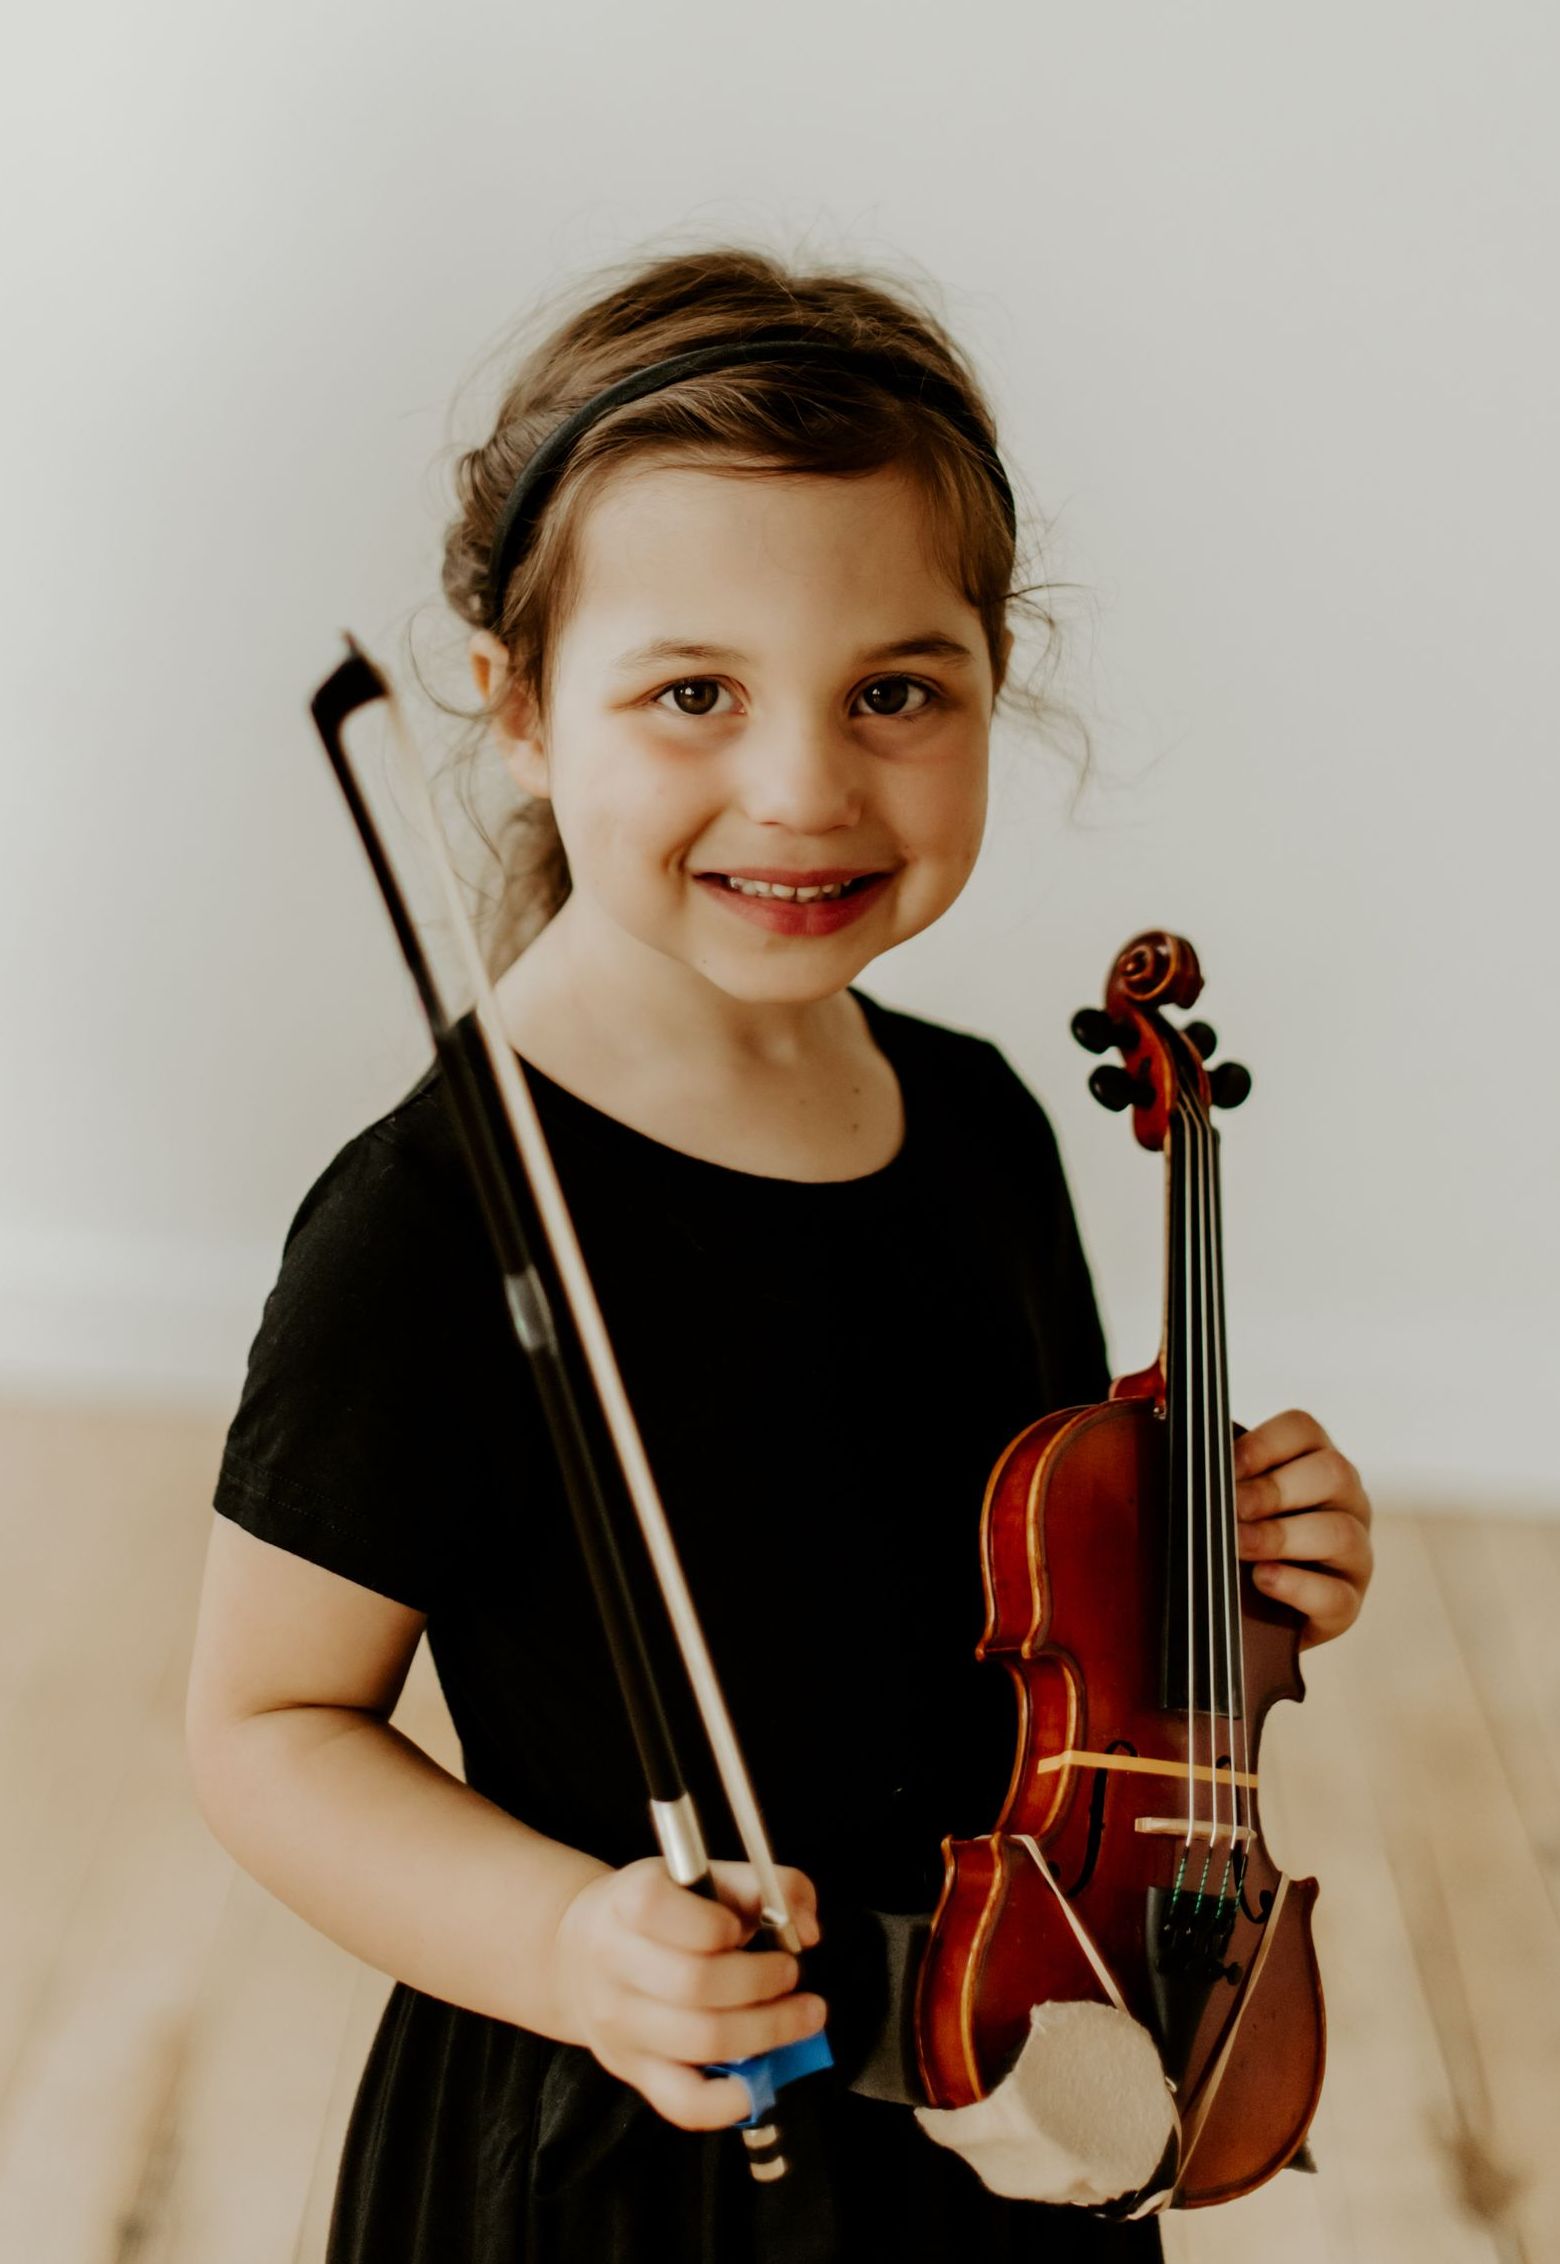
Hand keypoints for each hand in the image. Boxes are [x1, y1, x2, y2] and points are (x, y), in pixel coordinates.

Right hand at [551, 1856, 824, 2129]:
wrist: (579, 1954)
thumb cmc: (658, 1912)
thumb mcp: (699, 1876)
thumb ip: (763, 1885)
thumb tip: (806, 1928)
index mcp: (628, 1902)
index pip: (662, 1912)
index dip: (716, 1924)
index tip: (744, 1926)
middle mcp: (614, 1965)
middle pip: (693, 1983)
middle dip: (760, 1981)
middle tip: (793, 1974)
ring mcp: (621, 2026)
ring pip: (699, 2041)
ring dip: (767, 2031)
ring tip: (803, 2015)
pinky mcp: (634, 2072)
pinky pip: (683, 2102)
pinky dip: (729, 2101)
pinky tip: (762, 2080)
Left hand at [1234, 1409, 1372, 1649]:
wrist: (1251, 1611)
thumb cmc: (1240, 1539)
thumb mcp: (1230, 1500)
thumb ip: (1219, 1476)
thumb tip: (1180, 1457)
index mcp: (1315, 1462)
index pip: (1303, 1430)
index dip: (1263, 1443)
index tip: (1223, 1465)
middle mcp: (1346, 1501)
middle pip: (1332, 1473)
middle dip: (1272, 1489)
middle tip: (1230, 1507)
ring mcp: (1354, 1553)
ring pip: (1340, 1532)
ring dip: (1280, 1536)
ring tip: (1237, 1545)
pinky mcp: (1347, 1604)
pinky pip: (1335, 1594)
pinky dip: (1295, 1585)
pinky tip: (1261, 1579)